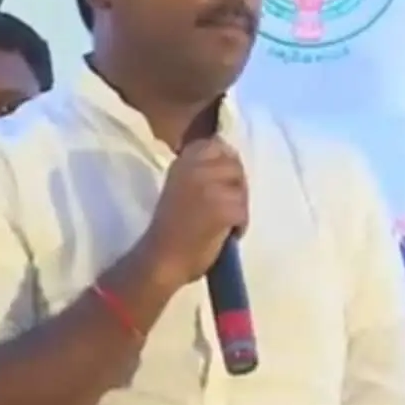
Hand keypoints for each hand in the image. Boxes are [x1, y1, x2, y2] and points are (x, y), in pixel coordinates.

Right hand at [139, 138, 247, 289]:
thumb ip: (200, 172)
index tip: (221, 180)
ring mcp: (210, 188)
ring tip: (226, 222)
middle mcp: (195, 169)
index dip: (225, 161)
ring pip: (242, 189)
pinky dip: (240, 225)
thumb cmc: (170, 229)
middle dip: (236, 184)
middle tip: (227, 205)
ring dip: (240, 206)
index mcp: (182, 162)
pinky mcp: (223, 209)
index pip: (216, 144)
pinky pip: (243, 211)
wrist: (161, 260)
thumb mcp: (180, 187)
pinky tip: (227, 235)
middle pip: (234, 165)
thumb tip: (229, 162)